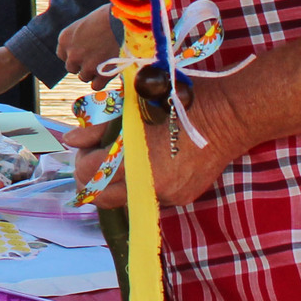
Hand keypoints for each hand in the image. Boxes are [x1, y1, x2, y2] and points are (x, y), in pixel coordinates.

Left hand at [59, 6, 119, 85]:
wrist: (123, 21)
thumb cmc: (107, 16)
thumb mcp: (86, 23)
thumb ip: (81, 37)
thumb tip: (86, 44)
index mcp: (65, 39)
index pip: (63, 54)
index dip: (74, 54)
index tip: (84, 52)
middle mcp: (72, 54)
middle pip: (72, 67)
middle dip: (82, 64)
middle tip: (95, 58)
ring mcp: (86, 66)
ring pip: (84, 77)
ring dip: (93, 73)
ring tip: (105, 63)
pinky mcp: (101, 74)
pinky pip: (96, 86)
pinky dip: (101, 82)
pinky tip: (108, 74)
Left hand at [64, 88, 243, 208]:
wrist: (230, 114)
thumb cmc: (180, 100)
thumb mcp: (133, 107)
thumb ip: (99, 126)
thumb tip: (69, 140)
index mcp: (135, 159)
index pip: (88, 172)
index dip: (81, 157)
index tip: (87, 144)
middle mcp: (150, 186)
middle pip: (101, 197)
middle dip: (91, 178)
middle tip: (96, 156)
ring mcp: (169, 196)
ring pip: (125, 199)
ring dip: (114, 183)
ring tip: (120, 157)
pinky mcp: (183, 197)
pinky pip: (149, 196)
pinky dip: (139, 182)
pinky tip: (146, 162)